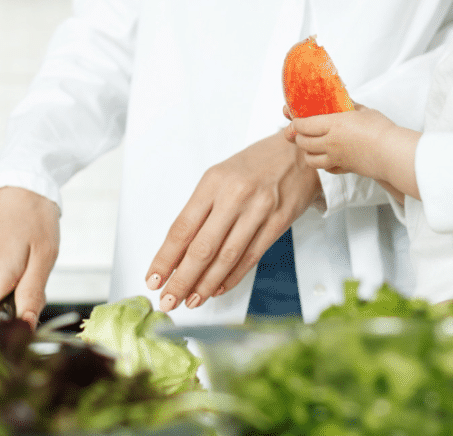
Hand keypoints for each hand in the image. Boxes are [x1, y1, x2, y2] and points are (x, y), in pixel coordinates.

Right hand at [0, 186, 59, 327]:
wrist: (15, 182)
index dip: (5, 328)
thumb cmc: (33, 215)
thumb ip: (32, 296)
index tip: (25, 320)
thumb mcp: (44, 256)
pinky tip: (13, 257)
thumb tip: (26, 328)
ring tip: (24, 261)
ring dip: (8, 290)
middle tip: (33, 280)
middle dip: (13, 306)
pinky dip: (1, 278)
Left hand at [146, 132, 321, 311]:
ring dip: (205, 284)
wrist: (298, 152)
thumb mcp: (221, 175)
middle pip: (202, 248)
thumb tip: (179, 250)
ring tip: (191, 300)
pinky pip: (250, 257)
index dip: (165, 258)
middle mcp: (235, 196)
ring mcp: (259, 210)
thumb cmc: (256, 164)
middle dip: (182, 280)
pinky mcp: (278, 222)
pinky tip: (217, 288)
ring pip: (226, 257)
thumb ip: (201, 209)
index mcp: (214, 181)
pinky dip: (232, 277)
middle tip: (168, 300)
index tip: (153, 278)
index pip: (182, 227)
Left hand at [290, 105, 421, 198]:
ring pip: (310, 159)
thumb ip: (349, 105)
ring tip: (311, 146)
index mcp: (333, 124)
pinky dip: (322, 163)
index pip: (303, 125)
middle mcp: (330, 143)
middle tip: (300, 132)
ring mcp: (336, 158)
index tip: (295, 119)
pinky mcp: (344, 169)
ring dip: (307, 152)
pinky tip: (327, 157)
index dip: (295, 122)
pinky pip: (326, 169)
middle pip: (302, 142)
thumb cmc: (380, 129)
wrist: (391, 153)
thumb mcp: (363, 110)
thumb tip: (343, 99)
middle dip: (298, 136)